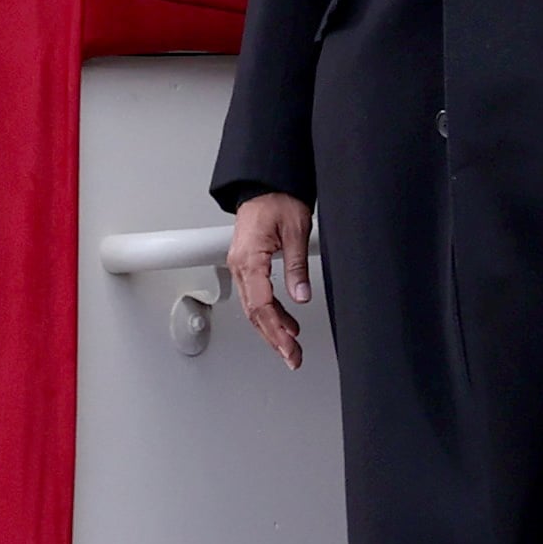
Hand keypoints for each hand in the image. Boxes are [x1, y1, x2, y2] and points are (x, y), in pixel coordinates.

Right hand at [227, 192, 313, 367]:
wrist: (266, 185)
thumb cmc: (278, 201)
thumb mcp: (297, 230)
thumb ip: (297, 265)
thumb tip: (301, 296)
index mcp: (250, 258)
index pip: (261, 304)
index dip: (276, 329)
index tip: (289, 346)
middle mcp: (241, 265)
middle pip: (255, 312)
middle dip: (273, 338)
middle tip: (291, 357)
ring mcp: (242, 267)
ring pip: (254, 308)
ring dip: (272, 330)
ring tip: (290, 348)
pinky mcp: (247, 266)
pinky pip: (256, 297)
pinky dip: (271, 314)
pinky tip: (286, 324)